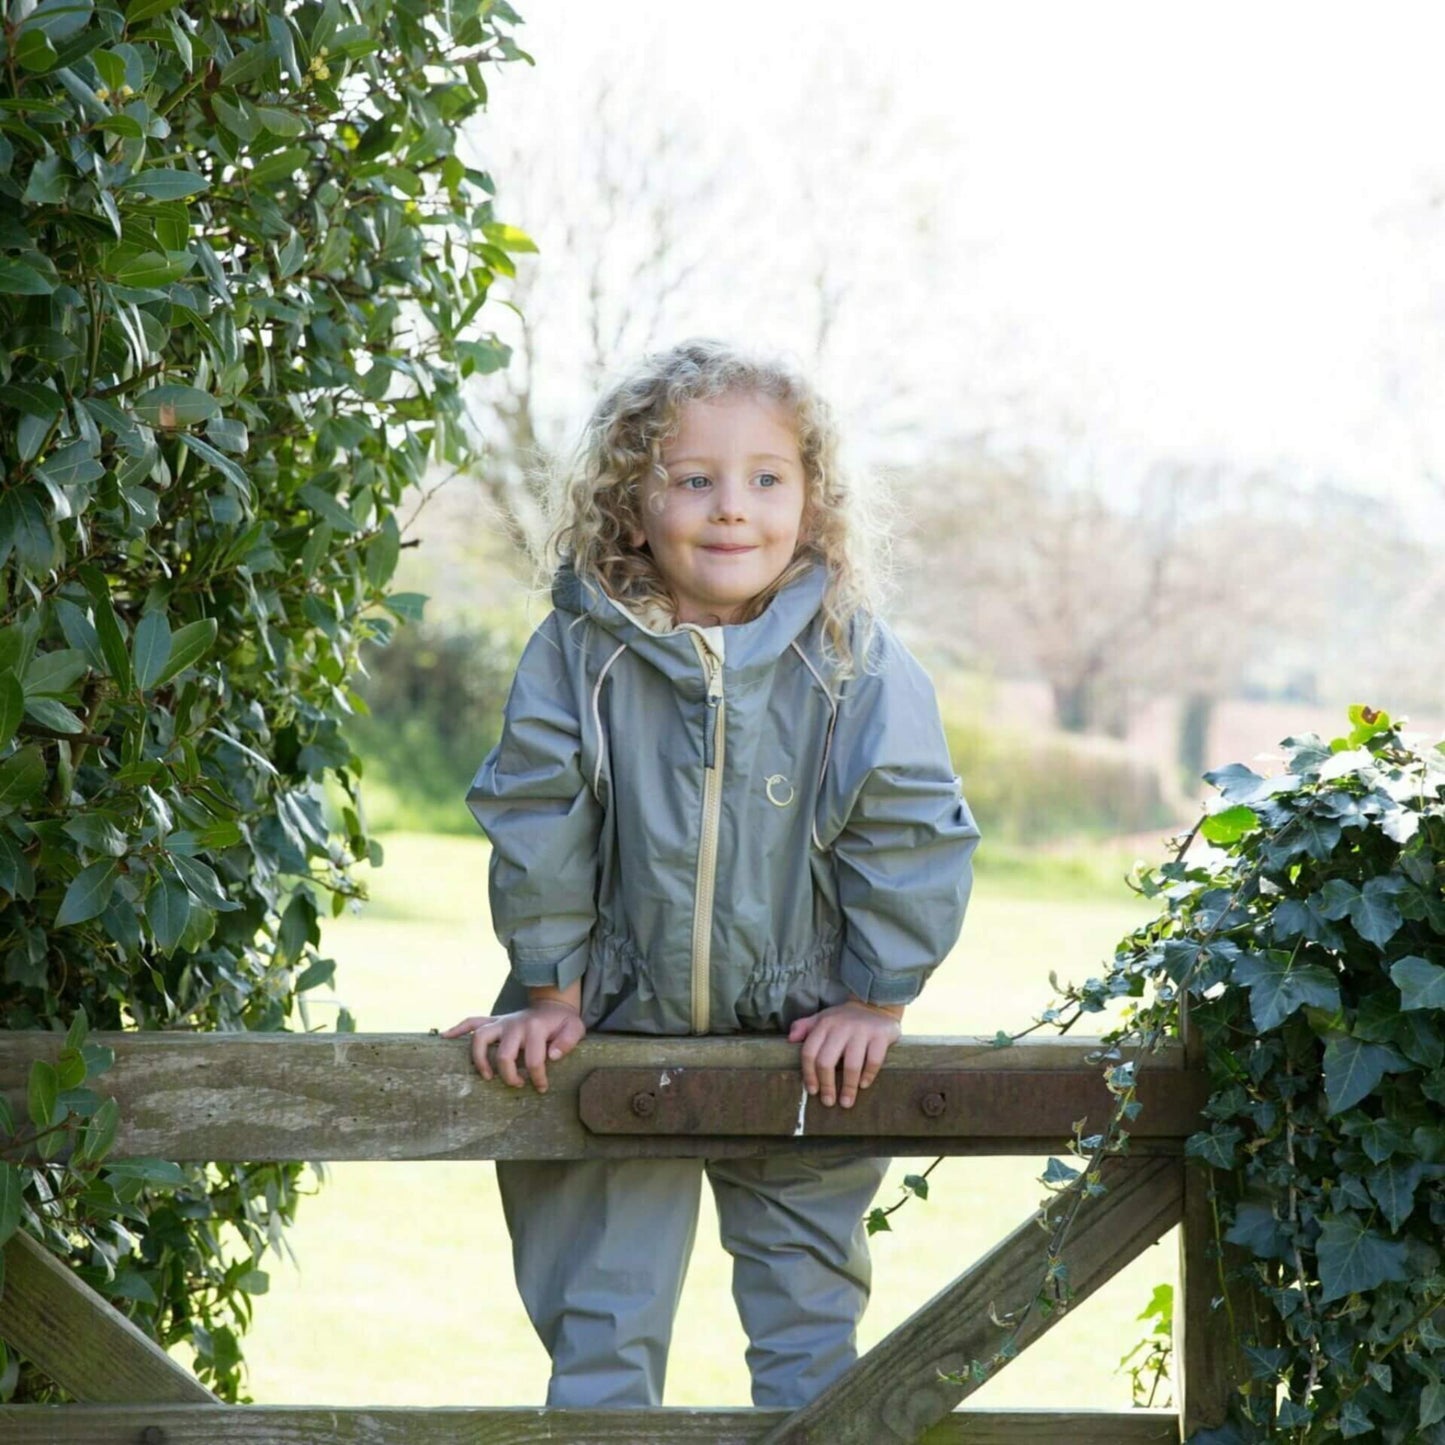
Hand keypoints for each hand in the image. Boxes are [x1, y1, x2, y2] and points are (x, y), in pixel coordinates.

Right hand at [441, 999, 585, 1092]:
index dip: (538, 1078)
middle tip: (516, 1084)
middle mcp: (515, 1025)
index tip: (541, 1088)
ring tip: (486, 1076)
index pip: (535, 1059)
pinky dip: (457, 1028)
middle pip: (505, 1054)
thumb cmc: (562, 1022)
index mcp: (536, 1028)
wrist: (552, 1004)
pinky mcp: (494, 1021)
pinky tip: (445, 1037)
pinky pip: (472, 1021)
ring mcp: (502, 1022)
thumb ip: (567, 1042)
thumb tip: (552, 1056)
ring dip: (479, 1058)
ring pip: (481, 1037)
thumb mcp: (575, 1029)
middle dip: (509, 1074)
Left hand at [788, 998, 903, 1107]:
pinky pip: (873, 1060)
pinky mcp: (880, 1035)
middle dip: (826, 1085)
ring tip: (846, 1102)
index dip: (808, 1074)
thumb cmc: (843, 1019)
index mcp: (824, 1024)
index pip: (809, 1052)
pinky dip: (868, 1075)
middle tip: (828, 1102)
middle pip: (827, 1061)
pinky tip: (863, 1085)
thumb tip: (789, 1040)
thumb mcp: (822, 1018)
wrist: (874, 1005)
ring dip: (848, 1087)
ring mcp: (861, 1031)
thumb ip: (804, 1027)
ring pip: (851, 1064)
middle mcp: (841, 1027)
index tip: (812, 1091)